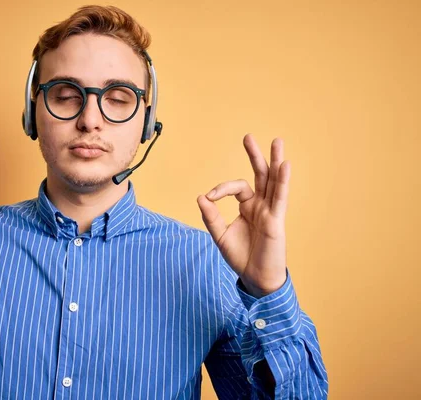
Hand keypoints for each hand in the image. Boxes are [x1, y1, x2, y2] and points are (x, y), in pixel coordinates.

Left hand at [197, 134, 289, 297]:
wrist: (255, 278)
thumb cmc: (241, 257)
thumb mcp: (220, 235)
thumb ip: (211, 217)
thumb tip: (200, 197)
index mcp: (248, 207)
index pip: (237, 188)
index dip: (221, 189)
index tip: (209, 198)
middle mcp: (261, 205)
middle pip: (260, 175)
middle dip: (254, 156)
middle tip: (247, 137)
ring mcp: (270, 211)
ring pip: (273, 181)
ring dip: (274, 161)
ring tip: (276, 141)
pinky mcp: (277, 220)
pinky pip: (280, 197)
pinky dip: (283, 180)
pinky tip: (284, 165)